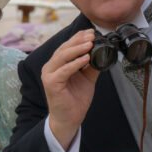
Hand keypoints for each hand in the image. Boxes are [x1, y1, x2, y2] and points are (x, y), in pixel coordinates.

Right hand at [43, 30, 98, 149]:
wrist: (69, 119)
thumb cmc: (75, 99)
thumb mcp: (87, 78)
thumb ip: (92, 65)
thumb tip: (103, 52)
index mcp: (57, 63)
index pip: (67, 46)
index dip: (79, 37)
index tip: (92, 32)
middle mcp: (50, 67)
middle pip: (64, 48)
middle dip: (79, 40)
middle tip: (92, 35)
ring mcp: (48, 75)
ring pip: (62, 57)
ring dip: (77, 49)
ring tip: (90, 44)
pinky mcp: (50, 83)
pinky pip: (63, 70)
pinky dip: (75, 64)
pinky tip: (86, 59)